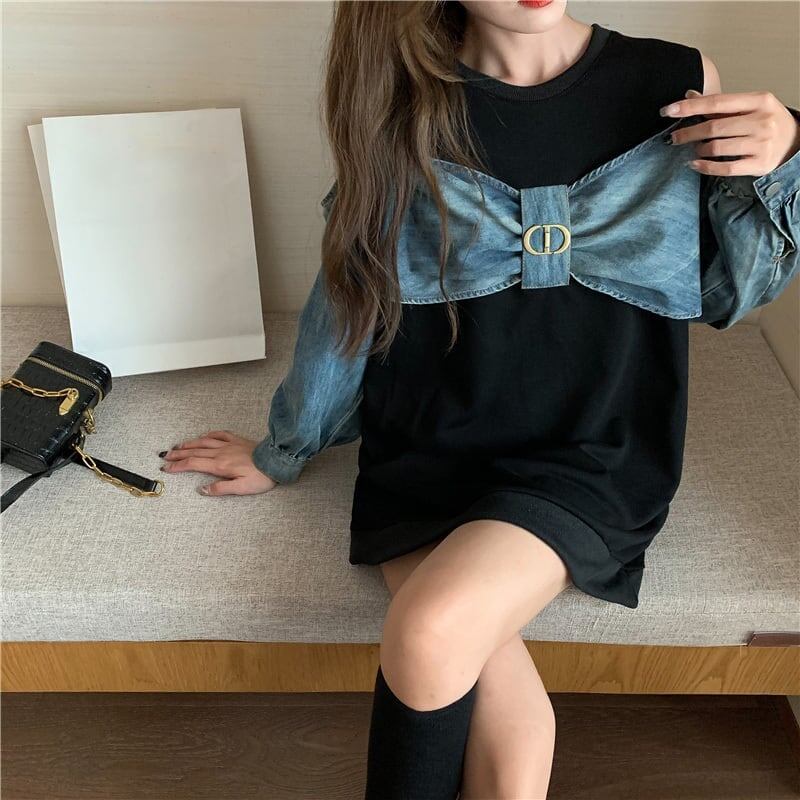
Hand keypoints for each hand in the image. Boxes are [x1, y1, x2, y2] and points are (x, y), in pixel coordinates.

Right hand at [160, 429, 277, 495]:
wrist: (276, 461)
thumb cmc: (261, 477)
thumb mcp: (241, 488)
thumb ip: (220, 489)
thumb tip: (202, 490)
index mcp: (220, 465)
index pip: (193, 464)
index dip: (178, 466)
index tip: (166, 468)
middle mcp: (221, 452)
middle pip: (194, 452)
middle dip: (178, 454)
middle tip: (164, 456)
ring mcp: (229, 444)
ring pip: (204, 442)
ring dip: (189, 444)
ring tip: (177, 446)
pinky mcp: (237, 440)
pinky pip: (219, 434)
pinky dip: (209, 435)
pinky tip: (204, 436)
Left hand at [661, 88, 799, 176]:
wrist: (795, 142)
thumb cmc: (766, 121)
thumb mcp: (750, 106)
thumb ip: (720, 104)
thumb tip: (689, 95)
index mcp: (759, 100)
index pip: (716, 102)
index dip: (689, 107)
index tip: (667, 111)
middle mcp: (761, 120)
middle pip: (714, 127)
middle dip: (688, 133)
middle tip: (674, 138)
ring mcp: (761, 143)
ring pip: (717, 147)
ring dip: (698, 149)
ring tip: (693, 149)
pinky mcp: (759, 164)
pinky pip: (725, 168)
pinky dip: (705, 167)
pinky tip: (694, 164)